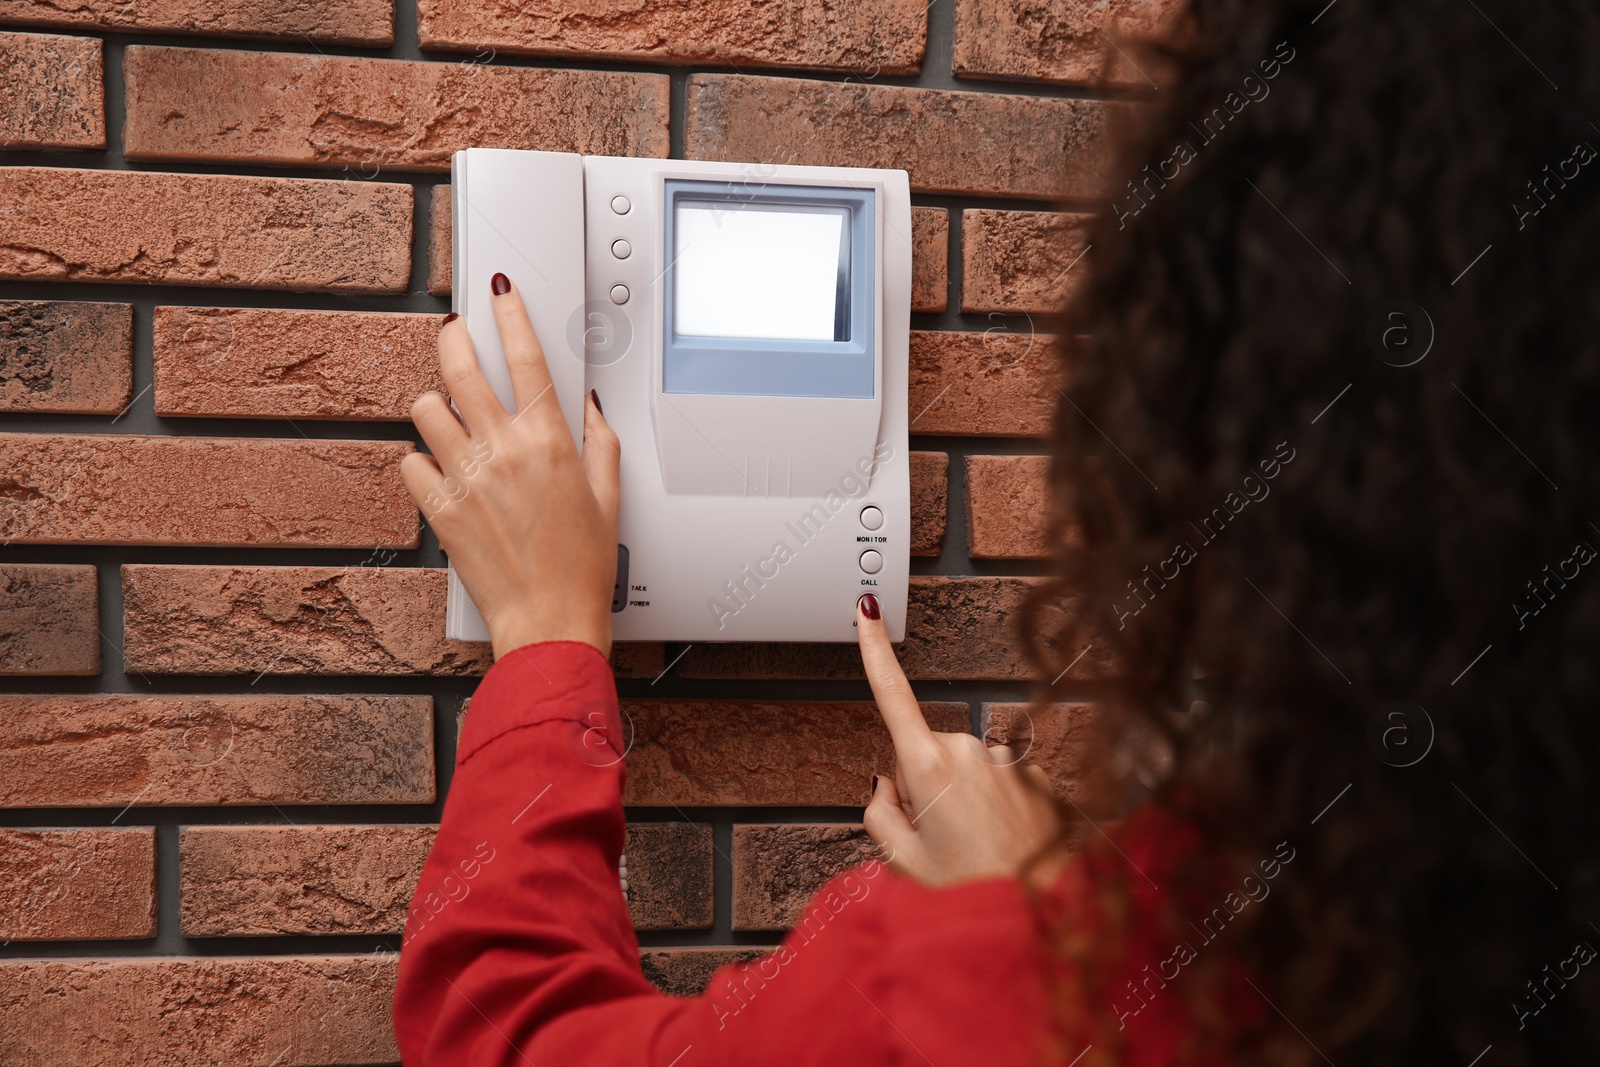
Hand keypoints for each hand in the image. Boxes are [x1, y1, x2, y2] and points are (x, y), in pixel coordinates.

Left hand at [400, 276, 619, 660]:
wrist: (550, 621)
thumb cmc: (583, 569)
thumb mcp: (609, 497)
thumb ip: (600, 442)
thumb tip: (589, 407)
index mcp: (550, 441)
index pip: (525, 355)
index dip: (510, 314)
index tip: (501, 293)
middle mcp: (503, 451)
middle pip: (460, 367)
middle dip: (453, 338)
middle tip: (455, 333)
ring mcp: (466, 478)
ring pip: (425, 410)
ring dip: (435, 405)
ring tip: (447, 414)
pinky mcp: (440, 510)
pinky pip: (410, 464)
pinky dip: (420, 461)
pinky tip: (438, 468)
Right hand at [857, 595, 1063, 888]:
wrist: (1040, 910)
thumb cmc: (969, 892)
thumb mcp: (902, 862)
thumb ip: (879, 814)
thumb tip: (886, 786)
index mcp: (928, 766)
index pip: (892, 696)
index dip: (875, 651)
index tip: (867, 610)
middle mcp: (967, 749)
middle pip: (926, 754)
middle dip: (925, 788)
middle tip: (938, 840)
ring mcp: (1004, 758)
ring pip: (965, 770)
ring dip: (963, 800)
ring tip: (976, 848)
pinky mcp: (1034, 772)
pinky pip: (999, 781)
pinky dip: (996, 806)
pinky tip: (1003, 841)